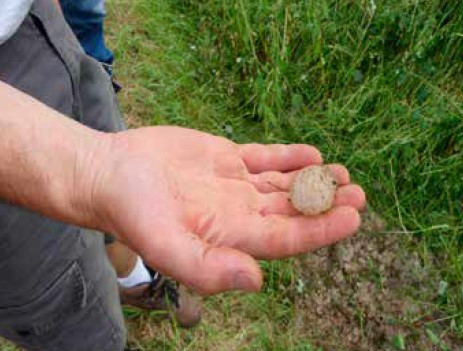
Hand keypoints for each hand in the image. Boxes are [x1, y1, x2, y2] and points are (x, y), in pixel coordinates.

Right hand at [89, 126, 364, 294]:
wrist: (110, 174)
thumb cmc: (132, 212)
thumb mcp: (166, 247)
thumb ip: (208, 269)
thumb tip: (256, 280)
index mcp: (231, 236)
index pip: (286, 237)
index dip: (320, 228)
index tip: (352, 215)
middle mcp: (238, 212)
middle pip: (292, 210)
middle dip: (326, 203)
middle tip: (358, 194)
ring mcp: (234, 184)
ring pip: (283, 184)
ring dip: (314, 180)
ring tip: (344, 174)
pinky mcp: (225, 158)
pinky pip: (264, 158)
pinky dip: (287, 156)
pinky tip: (311, 155)